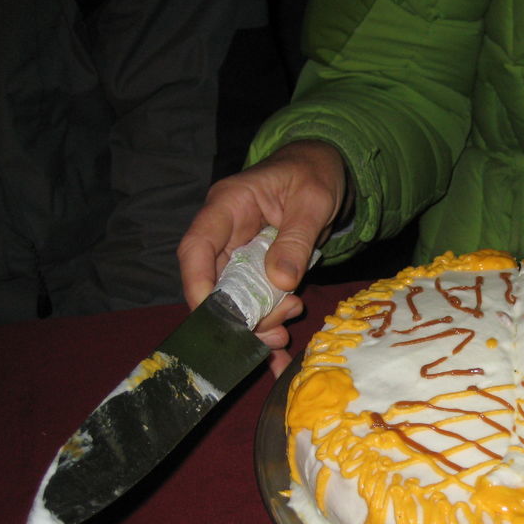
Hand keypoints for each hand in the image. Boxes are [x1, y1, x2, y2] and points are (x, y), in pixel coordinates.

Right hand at [177, 139, 349, 375]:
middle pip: (214, 282)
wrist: (327, 169)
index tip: (213, 317)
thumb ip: (297, 239)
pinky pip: (256, 302)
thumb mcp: (313, 201)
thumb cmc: (315, 173)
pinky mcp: (259, 269)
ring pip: (235, 299)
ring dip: (256, 324)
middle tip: (273, 330)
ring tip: (283, 335)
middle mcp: (226, 232)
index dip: (197, 285)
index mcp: (228, 205)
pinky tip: (278, 354)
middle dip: (238, 315)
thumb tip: (280, 282)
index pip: (196, 248)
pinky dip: (267, 327)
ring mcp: (241, 253)